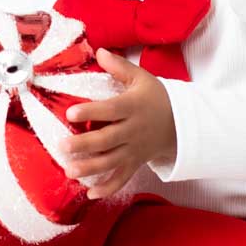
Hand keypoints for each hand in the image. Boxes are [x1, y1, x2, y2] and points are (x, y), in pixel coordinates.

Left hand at [59, 48, 176, 199]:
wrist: (182, 122)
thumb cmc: (156, 97)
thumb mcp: (142, 78)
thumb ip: (119, 67)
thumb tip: (99, 51)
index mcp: (132, 107)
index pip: (110, 110)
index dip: (91, 112)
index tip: (70, 113)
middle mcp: (133, 131)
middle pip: (107, 140)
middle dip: (84, 145)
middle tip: (62, 146)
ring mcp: (135, 150)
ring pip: (111, 162)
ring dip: (90, 168)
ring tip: (69, 170)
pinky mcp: (136, 163)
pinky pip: (122, 178)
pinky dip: (108, 188)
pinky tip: (90, 194)